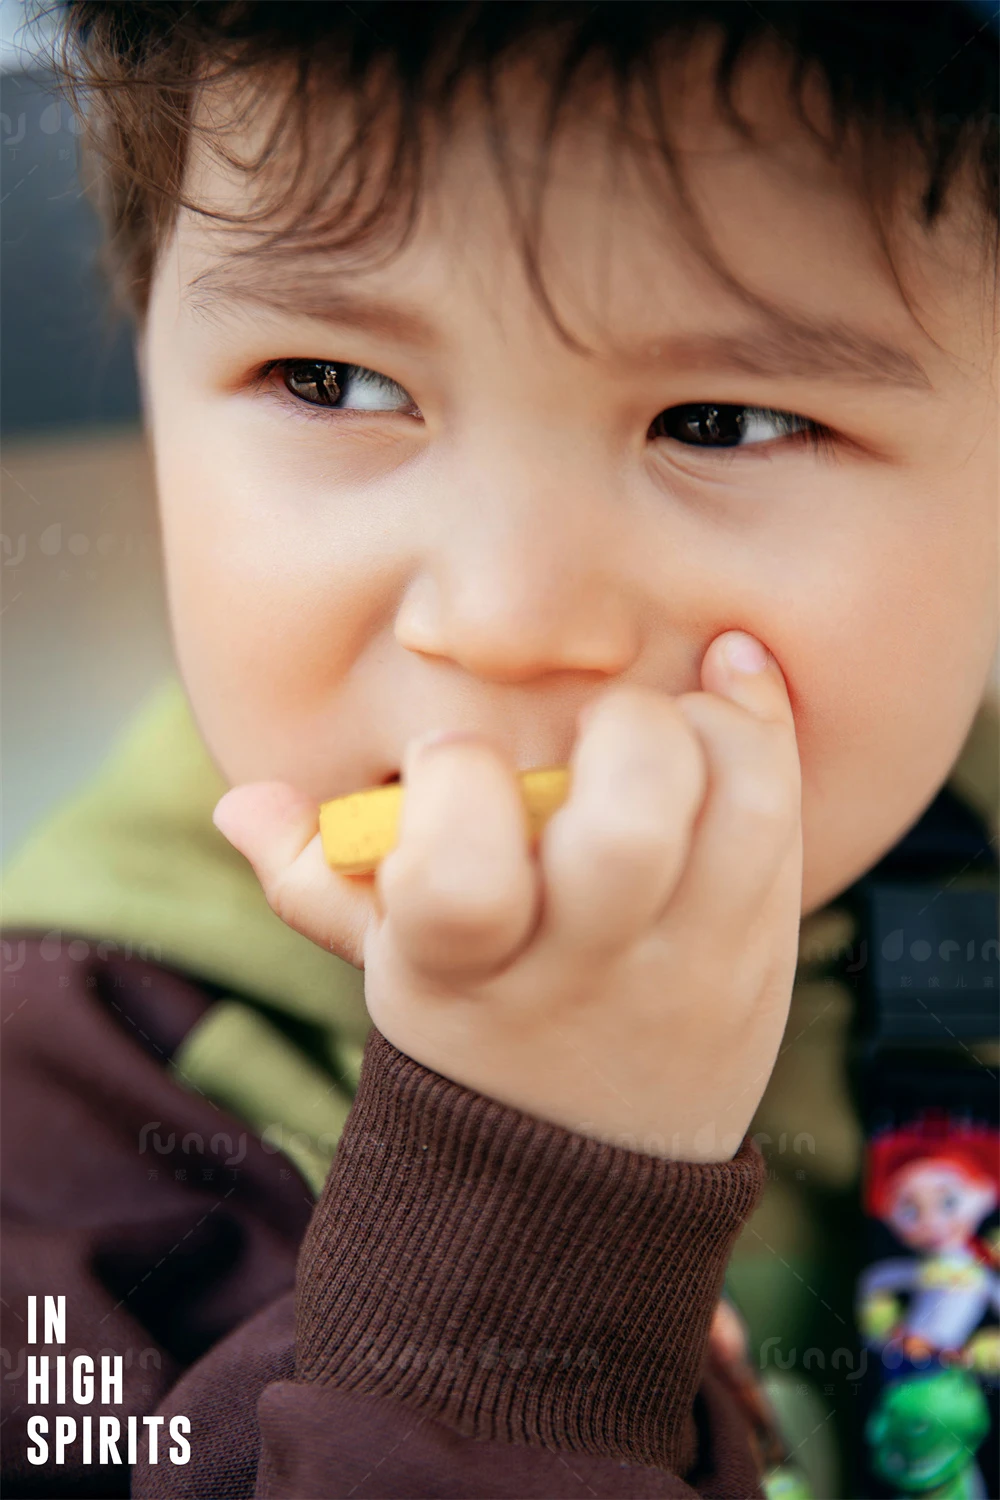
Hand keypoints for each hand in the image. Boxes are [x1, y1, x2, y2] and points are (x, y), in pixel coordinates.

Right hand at [212, 630, 802, 1160]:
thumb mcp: (388, 973)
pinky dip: (762, 722)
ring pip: (734, 802)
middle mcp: (588, 970)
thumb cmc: (476, 1033)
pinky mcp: (763, 944)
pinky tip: (728, 685)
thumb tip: (239, 801)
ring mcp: (690, 961)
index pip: (462, 874)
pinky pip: (785, 807)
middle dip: (614, 735)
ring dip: (701, 724)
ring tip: (662, 727)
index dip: (456, 781)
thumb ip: (316, 882)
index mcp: (465, 973)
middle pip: (631, 829)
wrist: (592, 1177)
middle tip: (586, 738)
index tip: (454, 762)